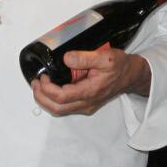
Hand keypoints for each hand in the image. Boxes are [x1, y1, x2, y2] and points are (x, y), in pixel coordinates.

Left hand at [31, 47, 150, 115]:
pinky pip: (65, 107)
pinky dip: (54, 100)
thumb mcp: (105, 57)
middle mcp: (86, 103)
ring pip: (60, 110)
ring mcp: (86, 105)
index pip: (61, 97)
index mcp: (90, 92)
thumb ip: (85, 58)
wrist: (131, 75)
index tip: (43, 76)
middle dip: (41, 96)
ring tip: (39, 85)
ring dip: (46, 100)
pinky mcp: (86, 104)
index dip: (47, 88)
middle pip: (57, 108)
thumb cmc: (120, 66)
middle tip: (35, 82)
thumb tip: (66, 59)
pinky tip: (51, 88)